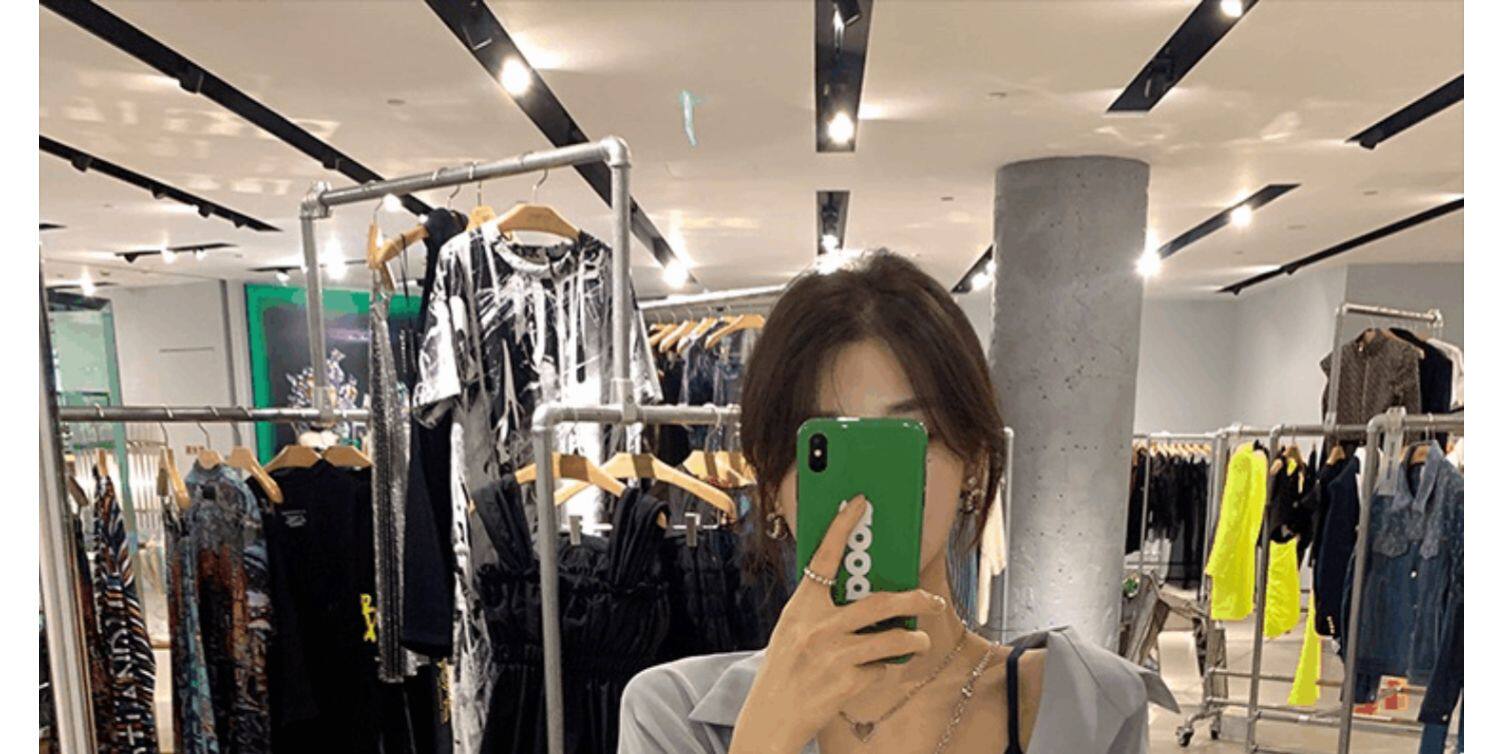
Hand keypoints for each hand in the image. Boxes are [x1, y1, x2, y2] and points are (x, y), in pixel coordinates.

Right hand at [729, 495, 947, 753]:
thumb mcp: (792, 630)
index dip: (842, 527)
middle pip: (880, 602)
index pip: (824, 557)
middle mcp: (818, 626)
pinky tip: (880, 671)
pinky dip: (886, 668)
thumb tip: (860, 594)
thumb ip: (820, 610)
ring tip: (919, 640)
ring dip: (914, 639)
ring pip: (893, 637)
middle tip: (933, 600)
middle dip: (915, 599)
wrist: (770, 717)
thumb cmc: (783, 671)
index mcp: (802, 607)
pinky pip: (882, 667)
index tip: (860, 504)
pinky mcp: (848, 681)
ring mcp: (835, 654)